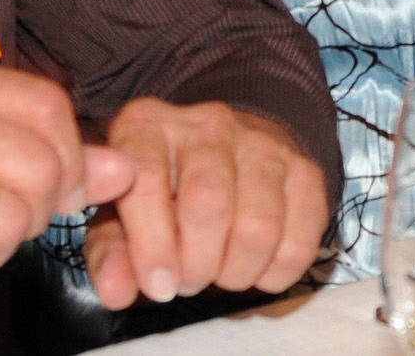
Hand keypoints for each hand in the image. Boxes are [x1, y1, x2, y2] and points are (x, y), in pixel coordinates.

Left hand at [84, 99, 327, 309]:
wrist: (225, 155)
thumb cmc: (161, 193)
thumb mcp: (120, 217)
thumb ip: (109, 254)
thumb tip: (115, 291)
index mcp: (148, 126)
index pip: (146, 179)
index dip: (151, 244)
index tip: (158, 285)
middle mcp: (207, 123)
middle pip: (208, 204)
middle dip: (197, 264)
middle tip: (188, 279)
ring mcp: (262, 143)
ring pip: (258, 227)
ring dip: (235, 272)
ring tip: (218, 272)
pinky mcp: (305, 171)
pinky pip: (298, 242)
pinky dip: (274, 274)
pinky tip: (253, 266)